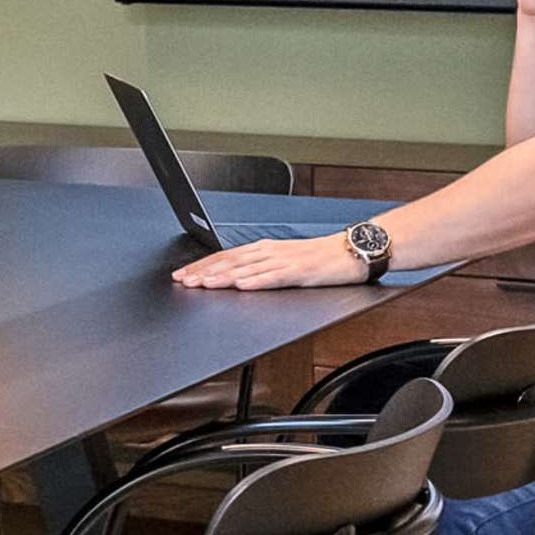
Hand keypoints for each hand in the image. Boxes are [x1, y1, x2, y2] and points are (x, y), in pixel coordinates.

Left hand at [172, 232, 371, 291]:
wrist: (352, 250)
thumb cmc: (322, 258)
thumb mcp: (286, 261)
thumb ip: (262, 268)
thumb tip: (237, 278)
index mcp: (265, 249)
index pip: (226, 256)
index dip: (202, 265)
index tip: (182, 275)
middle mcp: (270, 251)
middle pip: (230, 261)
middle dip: (204, 272)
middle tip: (182, 281)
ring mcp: (285, 261)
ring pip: (247, 269)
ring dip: (223, 276)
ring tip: (202, 284)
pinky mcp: (300, 271)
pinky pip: (274, 277)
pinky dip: (256, 281)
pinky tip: (241, 286)